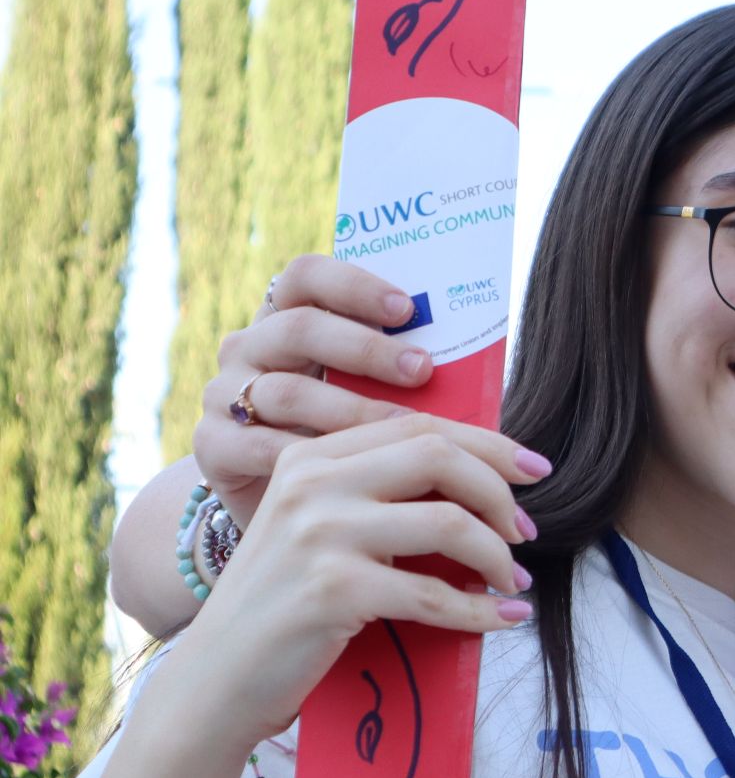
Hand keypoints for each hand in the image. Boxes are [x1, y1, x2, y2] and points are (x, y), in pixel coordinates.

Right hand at [157, 413, 550, 752]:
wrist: (214, 681)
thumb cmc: (281, 606)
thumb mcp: (315, 528)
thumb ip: (373, 492)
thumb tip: (481, 477)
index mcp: (311, 456)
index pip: (421, 426)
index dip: (490, 445)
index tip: (535, 469)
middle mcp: (313, 483)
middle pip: (440, 457)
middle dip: (499, 492)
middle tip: (525, 531)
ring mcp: (320, 535)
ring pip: (449, 523)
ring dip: (497, 555)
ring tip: (513, 579)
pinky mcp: (334, 592)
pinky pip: (434, 593)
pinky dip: (480, 609)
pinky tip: (503, 618)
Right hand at [195, 255, 436, 523]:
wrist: (282, 502)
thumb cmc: (346, 431)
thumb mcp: (370, 391)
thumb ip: (402, 369)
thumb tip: (478, 361)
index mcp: (287, 315)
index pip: (306, 275)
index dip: (355, 284)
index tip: (407, 308)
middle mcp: (249, 345)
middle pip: (299, 328)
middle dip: (366, 348)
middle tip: (422, 370)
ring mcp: (222, 393)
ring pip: (285, 391)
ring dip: (351, 409)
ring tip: (405, 428)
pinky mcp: (211, 445)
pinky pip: (258, 444)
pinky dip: (310, 456)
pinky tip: (352, 471)